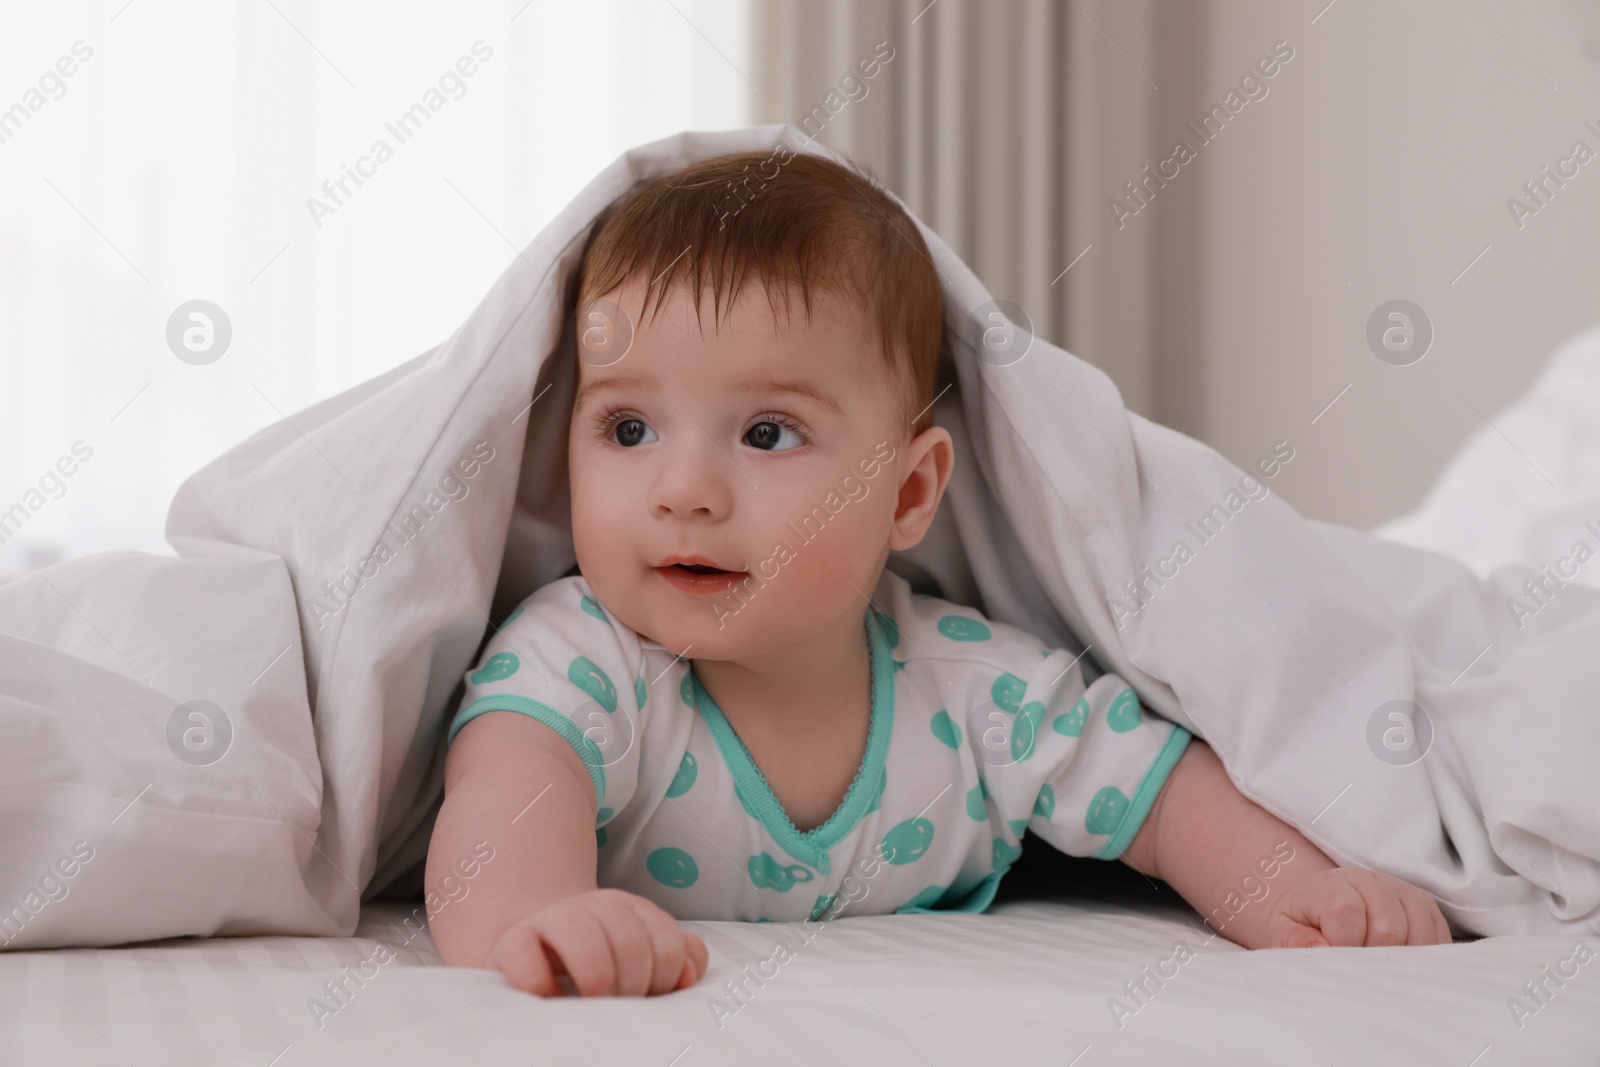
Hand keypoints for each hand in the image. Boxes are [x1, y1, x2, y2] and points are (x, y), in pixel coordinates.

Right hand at [486, 888, 709, 995]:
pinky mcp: (511, 943)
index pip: (666, 940)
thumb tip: (688, 976)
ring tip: (593, 1005)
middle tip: (621, 1006)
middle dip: (632, 985)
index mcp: (629, 909)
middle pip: (630, 941)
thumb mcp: (642, 959)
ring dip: (596, 981)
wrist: (532, 952)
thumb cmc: (595, 965)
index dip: (665, 978)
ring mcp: (550, 919)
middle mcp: (592, 906)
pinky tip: (551, 1001)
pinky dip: (542, 987)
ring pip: (584, 939)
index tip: (649, 997)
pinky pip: (527, 960)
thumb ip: (676, 959)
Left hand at [1261, 867, 1450, 947]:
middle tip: (1355, 965)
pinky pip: (1439, 942)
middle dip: (1371, 957)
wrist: (1321, 907)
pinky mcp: (1428, 910)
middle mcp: (1373, 882)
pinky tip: (1398, 963)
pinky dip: (1421, 961)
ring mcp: (1404, 894)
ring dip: (1398, 961)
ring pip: (1419, 937)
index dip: (1341, 944)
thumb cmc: (1303, 923)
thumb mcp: (1283, 930)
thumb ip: (1295, 941)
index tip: (1332, 958)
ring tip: (1373, 962)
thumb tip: (1323, 949)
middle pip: (1389, 928)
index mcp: (1334, 885)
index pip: (1347, 911)